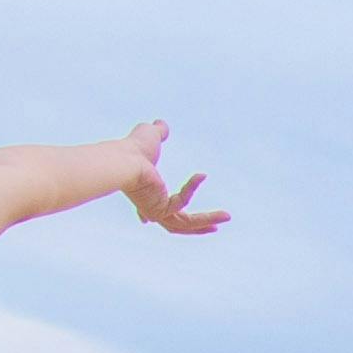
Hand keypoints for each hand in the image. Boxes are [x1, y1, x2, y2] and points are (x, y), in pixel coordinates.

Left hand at [109, 120, 230, 236]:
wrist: (125, 159)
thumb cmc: (133, 149)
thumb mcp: (150, 136)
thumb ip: (158, 132)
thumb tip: (161, 124)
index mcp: (146, 193)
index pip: (155, 209)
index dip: (165, 214)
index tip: (160, 221)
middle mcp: (150, 206)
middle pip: (177, 224)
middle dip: (197, 227)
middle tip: (214, 229)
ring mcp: (155, 211)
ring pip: (185, 224)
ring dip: (207, 220)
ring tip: (227, 216)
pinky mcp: (160, 210)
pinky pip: (183, 203)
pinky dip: (193, 189)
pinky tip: (201, 175)